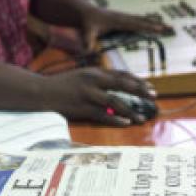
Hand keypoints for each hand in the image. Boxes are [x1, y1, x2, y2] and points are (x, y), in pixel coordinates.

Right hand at [38, 67, 155, 125]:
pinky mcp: (82, 108)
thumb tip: (118, 86)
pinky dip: (115, 120)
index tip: (150, 87)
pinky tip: (126, 123)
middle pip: (122, 85)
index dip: (137, 81)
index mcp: (94, 72)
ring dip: (130, 110)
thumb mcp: (82, 76)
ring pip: (115, 102)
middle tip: (154, 97)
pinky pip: (103, 115)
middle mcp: (93, 81)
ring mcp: (87, 95)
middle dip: (140, 91)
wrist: (41, 92)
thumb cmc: (62, 85)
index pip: (121, 75)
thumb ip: (99, 80)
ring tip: (141, 118)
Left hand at [80, 7, 169, 51]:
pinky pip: (138, 21)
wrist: (84, 12)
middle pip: (143, 21)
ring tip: (167, 26)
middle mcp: (123, 18)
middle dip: (157, 25)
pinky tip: (154, 25)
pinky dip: (147, 23)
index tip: (159, 29)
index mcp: (118, 21)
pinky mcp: (122, 18)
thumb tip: (87, 51)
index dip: (147, 27)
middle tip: (170, 28)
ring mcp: (123, 17)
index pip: (135, 25)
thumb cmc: (86, 23)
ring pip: (142, 20)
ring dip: (154, 23)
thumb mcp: (86, 33)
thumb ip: (87, 41)